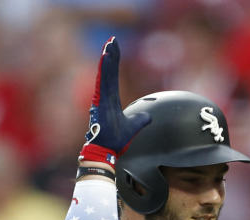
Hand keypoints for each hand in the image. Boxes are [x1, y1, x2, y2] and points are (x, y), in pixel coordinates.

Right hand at [78, 37, 150, 165]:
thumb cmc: (115, 140)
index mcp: (110, 99)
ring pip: (105, 74)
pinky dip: (105, 71)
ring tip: (110, 44)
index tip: (114, 47)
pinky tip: (106, 59)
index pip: (113, 76)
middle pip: (108, 71)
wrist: (106, 151)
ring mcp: (101, 99)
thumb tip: (148, 117)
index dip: (114, 62)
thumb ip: (141, 120)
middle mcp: (104, 96)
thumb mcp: (133, 127)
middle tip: (113, 39)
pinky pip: (103, 83)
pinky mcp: (100, 103)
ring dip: (108, 59)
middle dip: (110, 55)